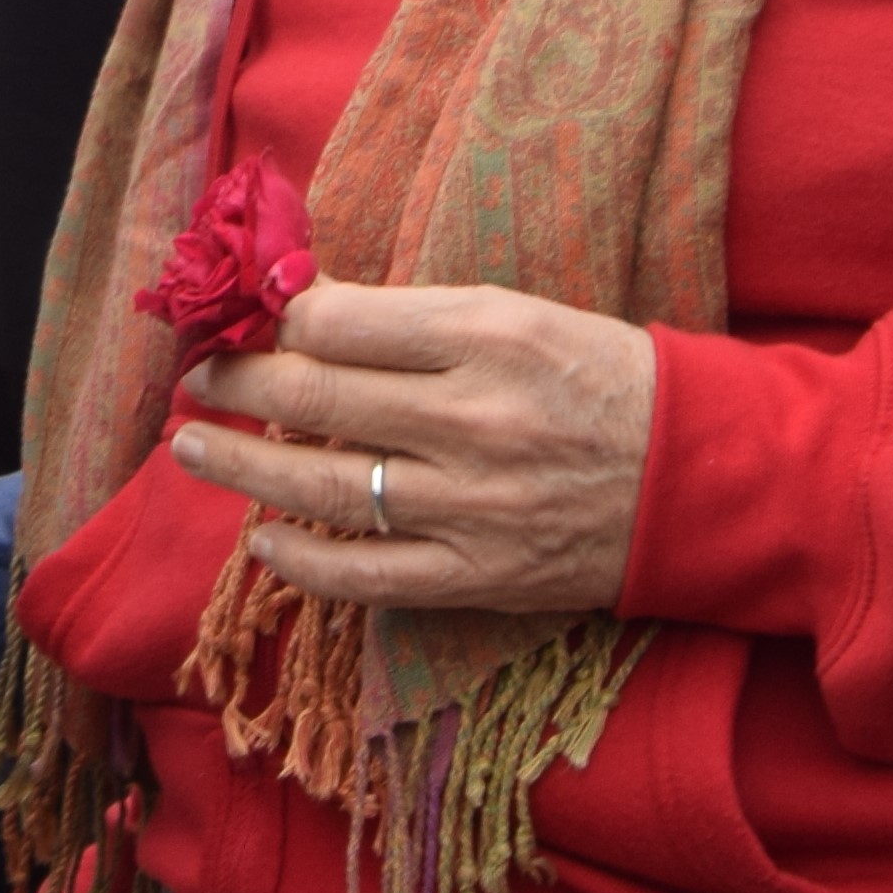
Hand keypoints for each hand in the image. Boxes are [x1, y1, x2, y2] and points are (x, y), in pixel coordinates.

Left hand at [170, 279, 656, 616]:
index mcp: (487, 335)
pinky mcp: (482, 577)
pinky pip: (368, 577)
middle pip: (315, 398)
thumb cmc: (601, 377)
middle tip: (196, 375)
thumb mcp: (518, 314)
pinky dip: (304, 563)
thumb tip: (303, 317)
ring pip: (323, 488)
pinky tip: (264, 542)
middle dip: (237, 383)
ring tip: (191, 447)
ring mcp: (473, 507)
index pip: (338, 322)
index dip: (275, 319)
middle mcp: (473, 420)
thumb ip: (414, 319)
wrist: (702, 474)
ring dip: (241, 466)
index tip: (248, 320)